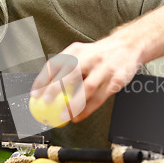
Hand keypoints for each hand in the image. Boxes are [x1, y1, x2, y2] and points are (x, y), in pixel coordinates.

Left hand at [30, 0, 163, 122]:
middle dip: (56, 88)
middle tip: (46, 102)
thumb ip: (65, 67)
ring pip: (88, 88)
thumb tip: (44, 87)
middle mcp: (90, 57)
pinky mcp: (116, 79)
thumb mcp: (81, 53)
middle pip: (71, 72)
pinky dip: (88, 109)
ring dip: (75, 103)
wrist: (128, 46)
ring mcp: (104, 68)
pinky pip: (100, 97)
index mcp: (77, 50)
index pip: (56, 64)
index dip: (43, 80)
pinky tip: (79, 117)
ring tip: (64, 115)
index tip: (34, 95)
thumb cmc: (99, 54)